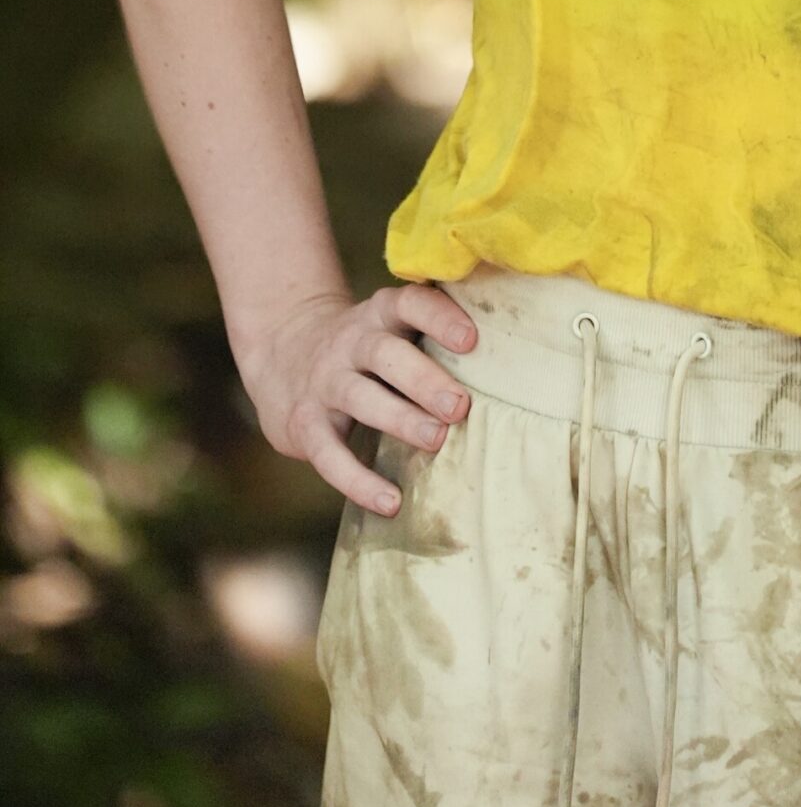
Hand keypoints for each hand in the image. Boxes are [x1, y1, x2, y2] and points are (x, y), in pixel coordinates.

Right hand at [238, 282, 479, 516]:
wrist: (282, 353)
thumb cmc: (366, 346)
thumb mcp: (391, 326)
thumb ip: (433, 335)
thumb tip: (512, 363)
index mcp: (381, 315)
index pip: (409, 304)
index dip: (438, 318)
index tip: (471, 339)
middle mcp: (350, 342)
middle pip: (385, 354)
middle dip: (424, 379)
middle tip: (460, 406)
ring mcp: (324, 382)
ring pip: (359, 398)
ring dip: (400, 420)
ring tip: (437, 440)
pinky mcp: (304, 423)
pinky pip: (329, 453)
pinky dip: (358, 481)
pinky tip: (391, 502)